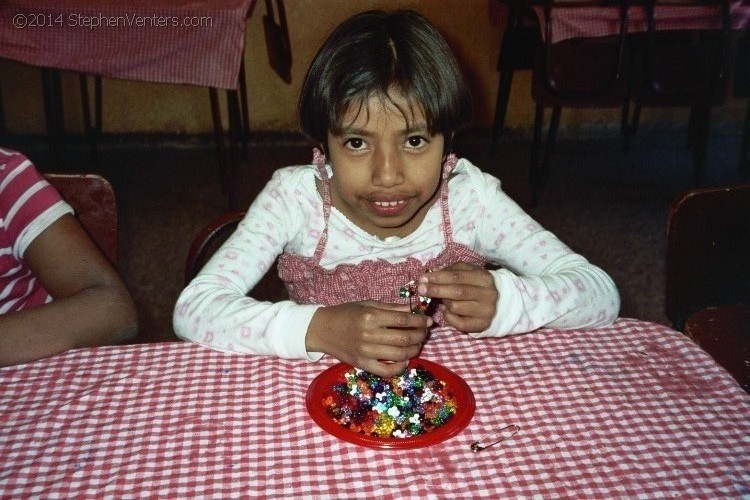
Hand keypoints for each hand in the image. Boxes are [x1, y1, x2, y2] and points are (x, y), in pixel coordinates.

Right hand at [306, 301, 431, 376]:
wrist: (322, 329)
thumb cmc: (346, 313)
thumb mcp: (368, 305)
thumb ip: (391, 308)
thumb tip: (413, 310)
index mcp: (371, 316)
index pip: (403, 320)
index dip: (419, 321)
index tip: (427, 321)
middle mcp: (369, 334)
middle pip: (404, 338)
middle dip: (420, 335)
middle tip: (425, 332)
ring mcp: (366, 352)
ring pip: (399, 355)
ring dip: (414, 350)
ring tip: (417, 344)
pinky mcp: (362, 364)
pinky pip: (386, 371)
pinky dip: (400, 367)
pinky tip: (404, 359)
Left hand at [417, 263, 497, 332]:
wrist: (499, 304)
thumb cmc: (478, 285)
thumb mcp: (469, 273)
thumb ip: (452, 270)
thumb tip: (433, 272)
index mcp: (484, 278)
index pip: (457, 276)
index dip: (438, 277)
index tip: (423, 278)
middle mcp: (487, 295)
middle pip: (456, 292)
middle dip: (436, 290)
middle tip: (420, 289)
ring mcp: (485, 311)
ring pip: (455, 307)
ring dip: (444, 303)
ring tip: (443, 300)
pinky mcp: (481, 325)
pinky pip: (457, 322)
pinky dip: (448, 316)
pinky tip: (448, 311)